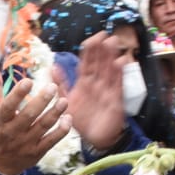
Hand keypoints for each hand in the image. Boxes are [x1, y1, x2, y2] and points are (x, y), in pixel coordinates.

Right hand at [0, 66, 70, 174]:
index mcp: (0, 120)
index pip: (8, 106)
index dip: (18, 94)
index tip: (28, 81)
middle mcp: (12, 132)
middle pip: (28, 116)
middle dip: (41, 101)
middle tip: (52, 87)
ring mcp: (25, 143)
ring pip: (42, 127)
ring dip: (54, 114)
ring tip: (64, 101)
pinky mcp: (37, 152)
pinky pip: (51, 141)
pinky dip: (61, 131)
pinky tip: (67, 119)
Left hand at [69, 32, 129, 151]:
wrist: (95, 139)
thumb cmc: (81, 120)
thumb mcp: (66, 102)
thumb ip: (60, 85)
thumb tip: (52, 66)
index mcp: (84, 83)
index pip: (87, 63)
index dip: (90, 51)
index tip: (92, 38)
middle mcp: (97, 84)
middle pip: (100, 63)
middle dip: (102, 49)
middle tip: (104, 35)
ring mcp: (107, 90)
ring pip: (110, 70)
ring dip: (111, 57)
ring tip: (112, 43)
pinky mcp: (116, 99)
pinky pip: (118, 84)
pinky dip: (120, 73)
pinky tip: (122, 61)